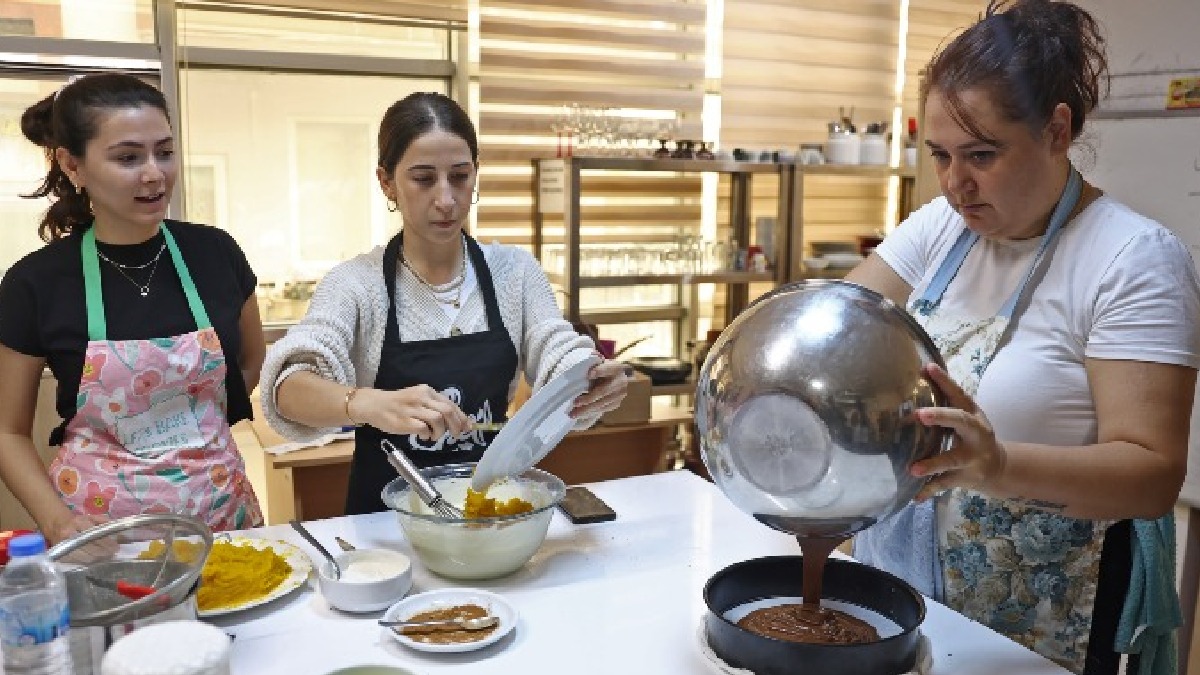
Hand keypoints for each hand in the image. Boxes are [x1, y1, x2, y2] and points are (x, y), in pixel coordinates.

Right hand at [44, 512, 113, 561]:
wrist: (56, 525)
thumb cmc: (78, 521)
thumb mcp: (92, 517)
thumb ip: (105, 523)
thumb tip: (120, 533)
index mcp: (79, 522)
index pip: (95, 535)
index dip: (107, 543)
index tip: (116, 547)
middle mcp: (70, 534)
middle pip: (91, 548)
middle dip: (104, 552)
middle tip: (112, 553)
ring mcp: (64, 546)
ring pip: (85, 557)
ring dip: (98, 559)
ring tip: (106, 557)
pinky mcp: (61, 555)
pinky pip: (77, 562)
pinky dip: (88, 562)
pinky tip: (96, 560)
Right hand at [353, 385, 471, 440]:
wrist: (374, 405)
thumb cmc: (398, 405)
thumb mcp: (418, 400)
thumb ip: (434, 407)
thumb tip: (457, 421)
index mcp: (427, 391)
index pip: (450, 404)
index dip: (461, 417)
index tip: (468, 427)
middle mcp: (422, 397)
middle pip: (447, 411)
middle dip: (456, 425)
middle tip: (456, 435)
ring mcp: (413, 409)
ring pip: (438, 419)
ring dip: (440, 431)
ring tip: (434, 436)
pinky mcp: (405, 421)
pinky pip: (424, 429)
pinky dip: (428, 435)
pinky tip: (424, 436)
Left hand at [571, 359, 633, 417]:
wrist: (611, 377)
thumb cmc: (598, 368)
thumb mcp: (596, 364)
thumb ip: (591, 365)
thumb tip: (585, 370)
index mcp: (616, 368)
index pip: (608, 369)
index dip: (600, 371)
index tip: (589, 374)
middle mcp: (621, 381)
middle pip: (603, 391)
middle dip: (588, 398)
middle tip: (575, 403)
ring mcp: (620, 394)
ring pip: (602, 403)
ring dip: (587, 410)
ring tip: (573, 413)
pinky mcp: (616, 403)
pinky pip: (602, 409)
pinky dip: (590, 412)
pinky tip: (581, 414)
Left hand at [910, 363, 1006, 500]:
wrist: (999, 467)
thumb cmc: (972, 435)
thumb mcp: (966, 417)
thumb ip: (945, 403)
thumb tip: (918, 374)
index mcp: (973, 415)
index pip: (959, 394)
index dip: (945, 381)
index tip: (928, 369)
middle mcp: (976, 434)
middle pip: (961, 422)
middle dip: (942, 417)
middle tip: (920, 414)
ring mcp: (973, 457)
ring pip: (952, 459)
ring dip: (933, 464)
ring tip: (913, 469)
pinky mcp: (966, 477)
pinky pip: (946, 484)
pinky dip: (930, 491)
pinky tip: (915, 497)